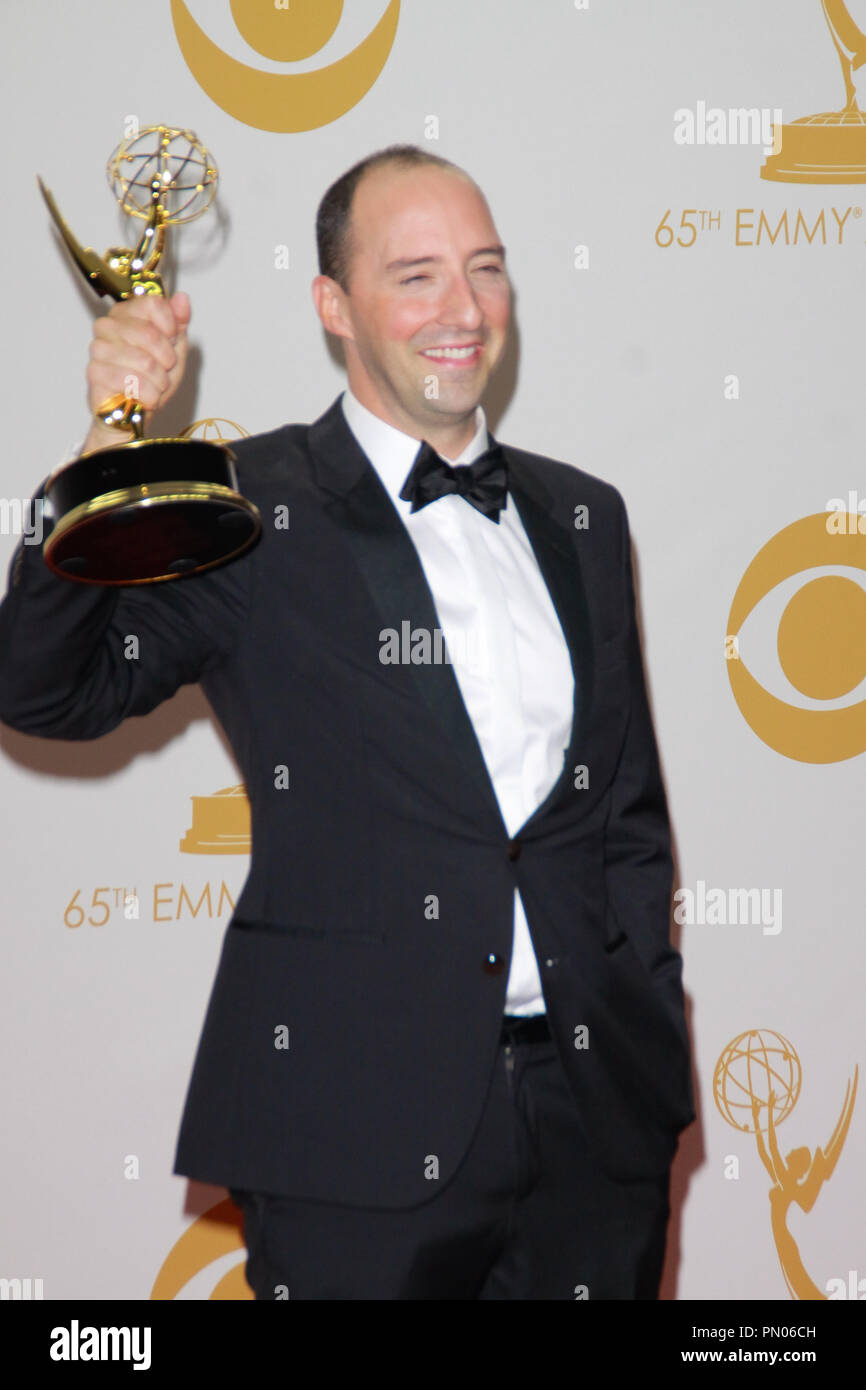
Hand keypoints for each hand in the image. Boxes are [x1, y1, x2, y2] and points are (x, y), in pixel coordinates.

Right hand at [81, 291, 190, 453]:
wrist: (138, 411)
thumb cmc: (153, 379)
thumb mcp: (174, 349)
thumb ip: (179, 323)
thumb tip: (182, 298)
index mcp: (127, 313)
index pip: (152, 303)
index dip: (169, 326)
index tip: (171, 340)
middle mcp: (108, 325)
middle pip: (149, 333)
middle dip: (166, 359)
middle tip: (163, 370)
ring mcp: (98, 347)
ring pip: (143, 360)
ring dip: (158, 381)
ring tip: (154, 386)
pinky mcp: (94, 371)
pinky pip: (130, 380)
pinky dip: (146, 393)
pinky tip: (144, 397)